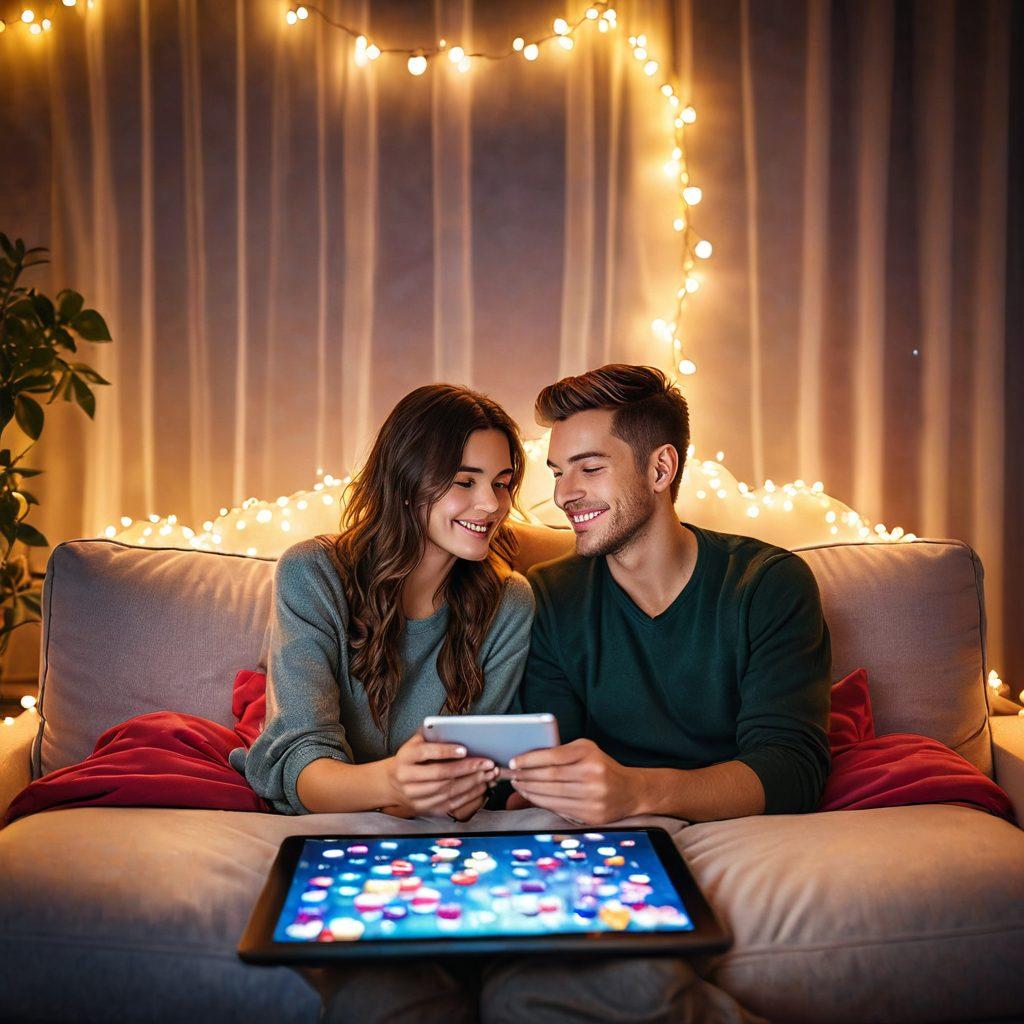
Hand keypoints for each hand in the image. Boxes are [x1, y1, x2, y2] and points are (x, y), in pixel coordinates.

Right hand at [385, 733, 499, 817]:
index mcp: (404, 757)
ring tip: (488, 774)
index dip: (446, 751)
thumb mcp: (415, 742)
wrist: (393, 783)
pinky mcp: (425, 809)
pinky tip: (481, 786)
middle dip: (467, 768)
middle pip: (440, 774)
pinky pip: (450, 804)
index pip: (425, 753)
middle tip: (487, 763)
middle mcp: (406, 778)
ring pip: (447, 791)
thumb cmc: (411, 758)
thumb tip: (456, 728)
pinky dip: (469, 796)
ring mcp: (415, 797)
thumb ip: (432, 735)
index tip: (464, 749)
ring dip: (472, 783)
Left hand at [508, 738, 639, 825]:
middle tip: (511, 775)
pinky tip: (532, 797)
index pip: (553, 756)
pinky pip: (559, 808)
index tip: (514, 762)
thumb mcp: (584, 751)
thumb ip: (557, 754)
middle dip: (526, 777)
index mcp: (589, 754)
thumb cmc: (600, 766)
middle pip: (549, 777)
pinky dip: (541, 803)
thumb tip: (525, 765)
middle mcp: (592, 775)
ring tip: (518, 785)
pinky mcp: (592, 815)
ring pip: (552, 795)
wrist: (631, 791)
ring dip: (530, 791)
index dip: (530, 760)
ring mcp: (593, 797)